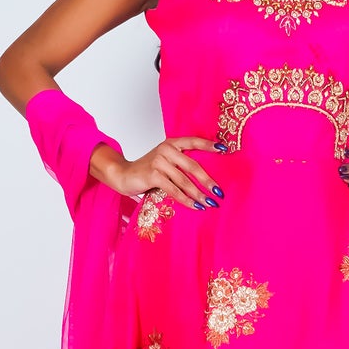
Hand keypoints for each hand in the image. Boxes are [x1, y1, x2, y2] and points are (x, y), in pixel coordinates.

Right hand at [104, 135, 227, 208]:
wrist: (123, 175)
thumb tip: (207, 179)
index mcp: (171, 143)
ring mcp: (159, 161)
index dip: (208, 145)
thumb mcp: (165, 162)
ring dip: (198, 194)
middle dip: (207, 181)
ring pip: (184, 180)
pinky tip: (195, 206)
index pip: (193, 141)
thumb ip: (181, 164)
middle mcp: (166, 149)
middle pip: (192, 165)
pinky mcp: (153, 175)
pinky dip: (185, 200)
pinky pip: (173, 189)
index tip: (224, 149)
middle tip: (219, 192)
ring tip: (209, 203)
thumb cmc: (148, 171)